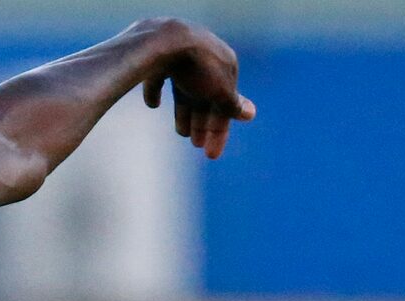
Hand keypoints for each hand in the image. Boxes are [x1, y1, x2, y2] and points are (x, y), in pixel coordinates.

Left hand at [137, 19, 254, 158]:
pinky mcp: (157, 58)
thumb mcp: (219, 90)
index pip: (225, 103)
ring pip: (184, 90)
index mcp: (224, 65)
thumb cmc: (198, 67)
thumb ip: (232, 104)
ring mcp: (180, 57)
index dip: (219, 130)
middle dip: (202, 123)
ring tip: (181, 132)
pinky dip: (156, 92)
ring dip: (184, 113)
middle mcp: (204, 60)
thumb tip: (251, 114)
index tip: (211, 155)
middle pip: (204, 98)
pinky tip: (153, 103)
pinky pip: (158, 77)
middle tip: (196, 144)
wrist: (165, 41)